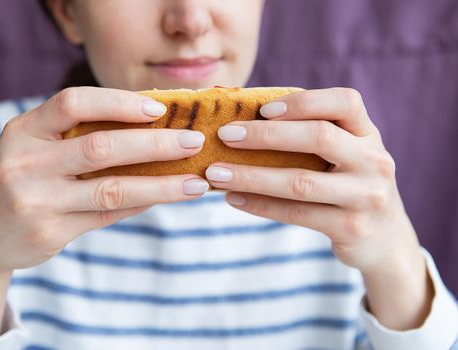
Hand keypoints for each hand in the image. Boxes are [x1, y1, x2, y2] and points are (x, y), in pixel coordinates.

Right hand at [0, 86, 207, 333]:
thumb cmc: (18, 179)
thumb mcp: (32, 147)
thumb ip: (77, 136)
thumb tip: (150, 128)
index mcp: (23, 130)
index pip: (73, 103)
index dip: (118, 103)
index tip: (158, 108)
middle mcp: (26, 163)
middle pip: (101, 147)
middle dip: (155, 143)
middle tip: (194, 141)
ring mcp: (37, 201)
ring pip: (112, 189)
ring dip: (161, 185)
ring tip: (196, 183)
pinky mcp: (50, 232)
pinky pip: (107, 215)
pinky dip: (140, 204)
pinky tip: (165, 197)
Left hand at [206, 88, 432, 328]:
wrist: (386, 240)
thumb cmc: (349, 186)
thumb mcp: (346, 155)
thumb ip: (312, 136)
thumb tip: (243, 120)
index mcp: (369, 135)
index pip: (345, 102)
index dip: (303, 102)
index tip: (262, 108)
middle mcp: (374, 161)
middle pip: (318, 137)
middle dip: (266, 135)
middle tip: (225, 135)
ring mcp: (366, 197)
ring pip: (300, 182)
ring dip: (252, 176)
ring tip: (216, 173)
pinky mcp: (351, 228)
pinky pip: (296, 213)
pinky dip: (259, 205)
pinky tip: (233, 199)